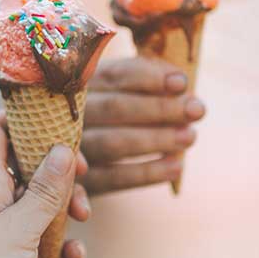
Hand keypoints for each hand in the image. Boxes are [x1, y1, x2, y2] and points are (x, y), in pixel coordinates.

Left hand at [0, 111, 88, 257]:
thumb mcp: (14, 231)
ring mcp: (4, 227)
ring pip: (42, 201)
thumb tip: (64, 147)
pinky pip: (43, 238)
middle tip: (82, 177)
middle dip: (61, 169)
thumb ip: (42, 192)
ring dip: (67, 207)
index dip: (24, 116)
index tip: (58, 119)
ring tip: (82, 219)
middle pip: (31, 163)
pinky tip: (73, 257)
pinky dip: (63, 244)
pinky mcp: (14, 255)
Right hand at [80, 57, 204, 194]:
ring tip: (190, 136)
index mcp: (80, 83)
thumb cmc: (104, 112)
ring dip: (155, 139)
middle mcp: (67, 113)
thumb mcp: (115, 89)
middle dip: (159, 108)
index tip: (182, 83)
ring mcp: (68, 148)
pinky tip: (175, 167)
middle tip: (197, 110)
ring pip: (112, 143)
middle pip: (114, 108)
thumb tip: (179, 82)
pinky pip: (111, 179)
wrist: (61, 157)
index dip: (150, 78)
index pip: (114, 75)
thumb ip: (143, 79)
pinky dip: (143, 174)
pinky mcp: (77, 182)